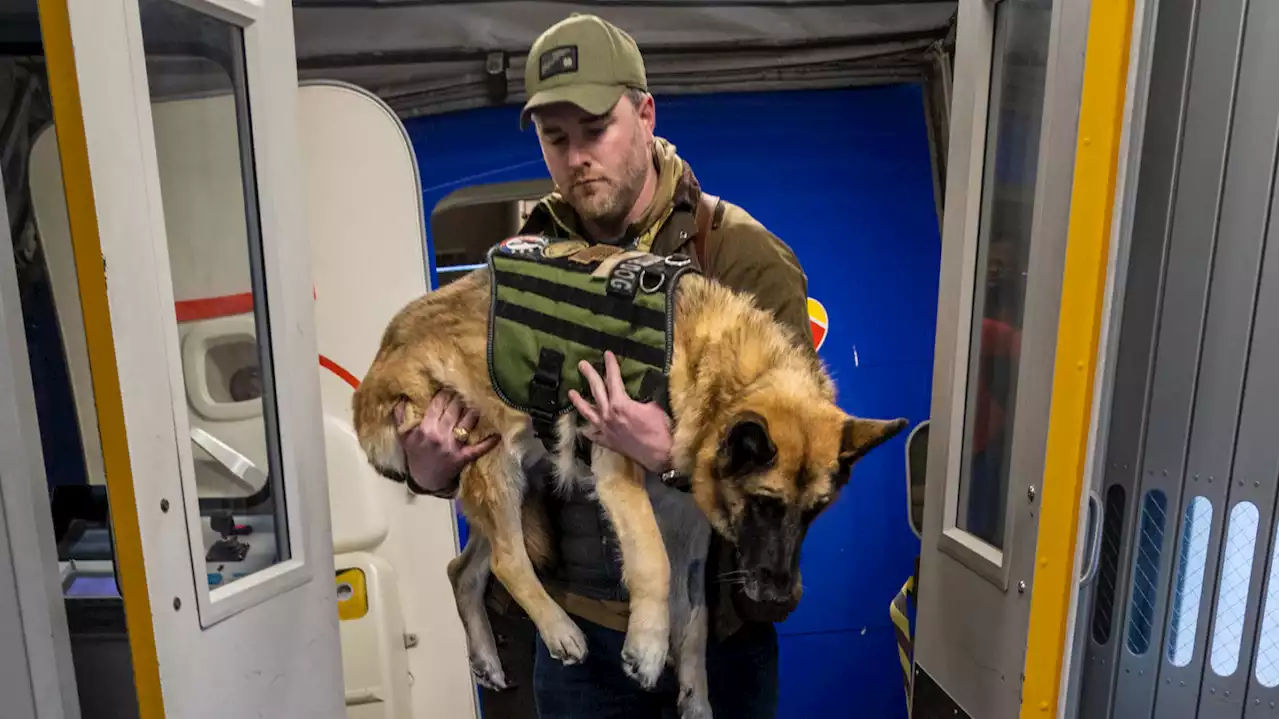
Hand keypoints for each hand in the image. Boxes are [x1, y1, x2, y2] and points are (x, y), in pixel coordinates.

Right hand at [395, 390, 499, 494]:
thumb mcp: (404, 436)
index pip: (437, 405)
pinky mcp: (463, 458)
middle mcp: (439, 436)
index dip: (445, 393)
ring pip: (467, 422)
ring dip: (475, 410)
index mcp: (424, 428)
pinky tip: (497, 434)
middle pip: (453, 410)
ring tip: (481, 399)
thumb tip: (402, 398)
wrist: (423, 480)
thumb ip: (401, 416)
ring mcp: (452, 447)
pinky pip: (478, 448)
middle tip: (468, 386)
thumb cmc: (415, 455)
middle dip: (461, 397)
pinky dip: (488, 442)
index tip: (451, 384)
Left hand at [568, 351, 672, 472]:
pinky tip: (583, 427)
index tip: (607, 354)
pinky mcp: (607, 442)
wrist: (661, 454)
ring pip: (588, 412)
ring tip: (571, 393)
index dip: (610, 365)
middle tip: (582, 364)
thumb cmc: (660, 429)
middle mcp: (608, 415)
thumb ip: (641, 399)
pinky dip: (587, 430)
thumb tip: (636, 395)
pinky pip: (593, 435)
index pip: (613, 379)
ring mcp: (605, 429)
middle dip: (589, 375)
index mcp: (620, 403)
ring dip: (579, 401)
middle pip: (596, 391)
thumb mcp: (653, 407)